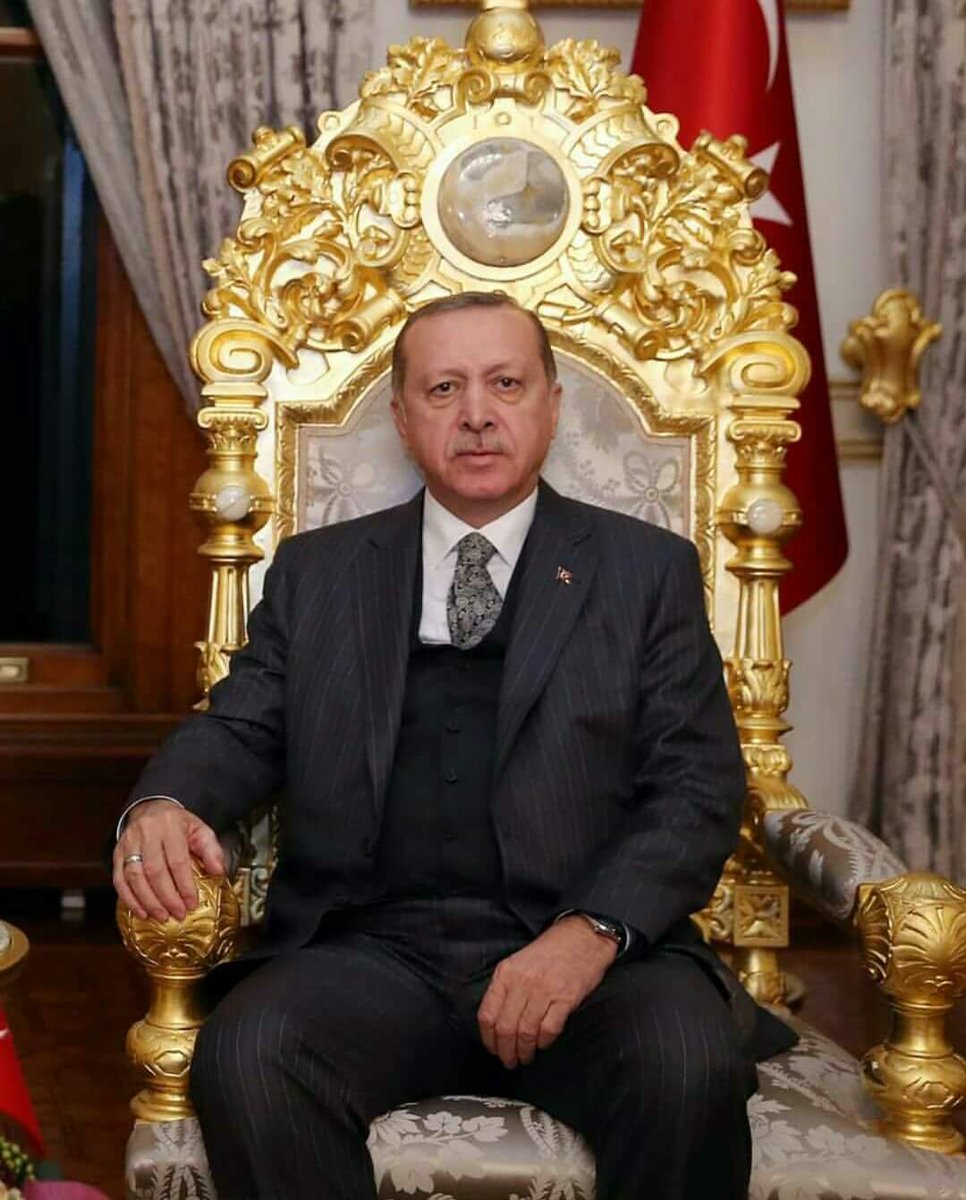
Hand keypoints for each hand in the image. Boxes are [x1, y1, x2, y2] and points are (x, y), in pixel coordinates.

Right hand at [113, 799, 224, 921]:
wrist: (151, 809)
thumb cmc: (178, 824)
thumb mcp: (200, 829)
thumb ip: (212, 850)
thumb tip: (218, 871)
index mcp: (171, 825)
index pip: (177, 860)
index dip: (184, 886)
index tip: (192, 903)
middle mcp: (147, 833)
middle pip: (154, 871)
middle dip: (167, 897)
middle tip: (178, 914)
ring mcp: (129, 843)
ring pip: (134, 877)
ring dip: (148, 901)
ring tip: (161, 916)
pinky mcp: (117, 852)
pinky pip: (119, 878)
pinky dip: (129, 898)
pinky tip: (141, 911)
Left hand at [477, 916, 617, 1068]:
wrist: (581, 937)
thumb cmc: (549, 953)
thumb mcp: (518, 963)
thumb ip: (505, 988)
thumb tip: (495, 1024)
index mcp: (506, 973)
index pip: (487, 1014)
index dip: (488, 1038)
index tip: (493, 1049)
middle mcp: (522, 981)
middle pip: (505, 1028)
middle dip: (506, 1051)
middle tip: (510, 1061)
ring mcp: (544, 989)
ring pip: (526, 1032)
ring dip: (524, 1051)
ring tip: (526, 1057)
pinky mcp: (565, 998)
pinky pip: (549, 1029)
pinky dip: (544, 1042)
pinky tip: (543, 1044)